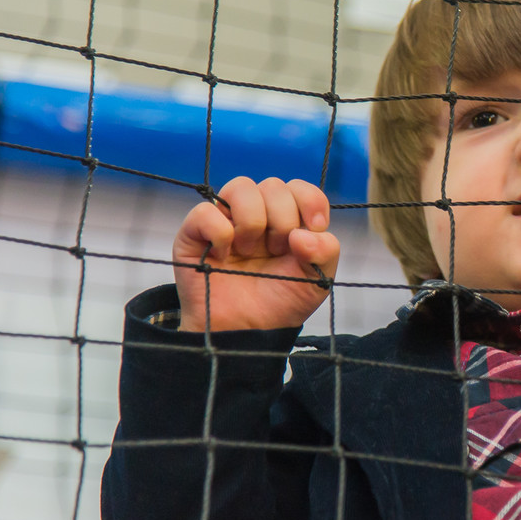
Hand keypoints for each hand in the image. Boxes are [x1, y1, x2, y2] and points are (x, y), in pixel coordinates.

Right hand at [172, 177, 340, 332]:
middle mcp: (258, 214)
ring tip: (249, 251)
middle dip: (282, 220)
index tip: (314, 228)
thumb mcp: (317, 280)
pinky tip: (224, 255)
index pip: (300, 188)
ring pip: (241, 187)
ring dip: (253, 222)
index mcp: (289, 220)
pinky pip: (205, 211)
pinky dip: (220, 232)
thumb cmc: (279, 303)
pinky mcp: (194, 233)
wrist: (246, 333)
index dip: (310, 201)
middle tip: (277, 251)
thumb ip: (326, 251)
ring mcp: (226, 220)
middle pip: (274, 186)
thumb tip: (303, 233)